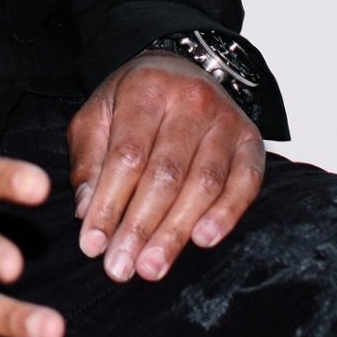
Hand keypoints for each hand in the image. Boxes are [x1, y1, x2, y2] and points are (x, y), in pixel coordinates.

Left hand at [69, 52, 266, 282]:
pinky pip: (245, 182)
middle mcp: (191, 102)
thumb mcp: (97, 115)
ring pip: (203, 183)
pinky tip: (203, 240)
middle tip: (121, 268)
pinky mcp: (251, 140)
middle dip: (140, 227)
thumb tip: (85, 210)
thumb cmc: (134, 101)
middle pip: (166, 174)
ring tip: (152, 267)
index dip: (109, 204)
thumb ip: (89, 160)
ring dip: (176, 231)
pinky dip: (226, 214)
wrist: (182, 68)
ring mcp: (226, 120)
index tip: (92, 245)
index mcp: (147, 90)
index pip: (127, 156)